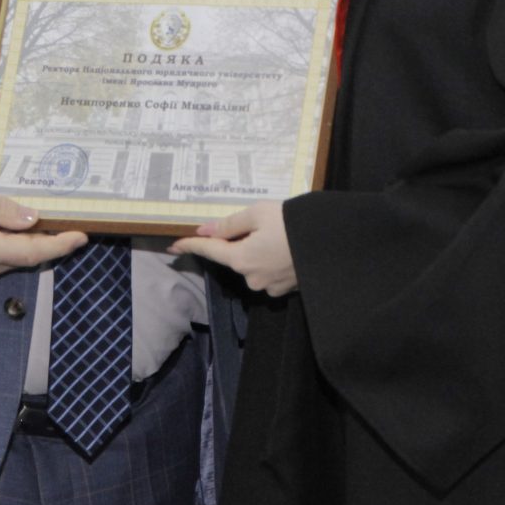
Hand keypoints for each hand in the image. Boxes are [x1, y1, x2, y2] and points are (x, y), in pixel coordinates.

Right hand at [0, 183, 85, 285]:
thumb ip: (0, 209)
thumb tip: (33, 218)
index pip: (30, 252)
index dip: (59, 245)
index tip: (81, 236)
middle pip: (27, 257)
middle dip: (52, 241)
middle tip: (73, 222)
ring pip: (16, 259)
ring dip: (34, 243)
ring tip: (51, 220)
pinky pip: (3, 259)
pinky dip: (17, 245)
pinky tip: (22, 228)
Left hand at [170, 201, 297, 295]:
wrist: (331, 243)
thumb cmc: (292, 223)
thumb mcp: (258, 214)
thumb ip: (229, 224)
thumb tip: (205, 230)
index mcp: (241, 259)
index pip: (210, 251)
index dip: (191, 245)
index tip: (173, 245)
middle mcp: (251, 278)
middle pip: (235, 258)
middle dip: (240, 242)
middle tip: (259, 223)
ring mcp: (269, 287)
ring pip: (254, 265)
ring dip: (258, 251)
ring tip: (279, 234)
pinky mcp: (286, 290)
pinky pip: (270, 273)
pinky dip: (272, 261)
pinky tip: (287, 249)